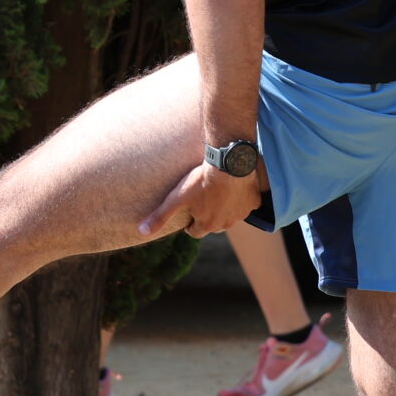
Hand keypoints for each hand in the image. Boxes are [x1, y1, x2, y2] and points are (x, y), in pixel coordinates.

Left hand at [139, 162, 262, 239]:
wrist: (229, 164)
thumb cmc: (201, 181)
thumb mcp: (176, 198)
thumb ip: (160, 216)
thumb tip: (141, 232)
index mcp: (207, 225)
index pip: (195, 232)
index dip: (190, 223)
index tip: (188, 213)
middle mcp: (226, 224)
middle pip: (214, 225)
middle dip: (207, 216)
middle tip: (202, 200)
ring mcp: (241, 213)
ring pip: (231, 215)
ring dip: (225, 208)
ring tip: (218, 192)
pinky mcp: (254, 201)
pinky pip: (247, 203)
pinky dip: (242, 198)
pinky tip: (236, 187)